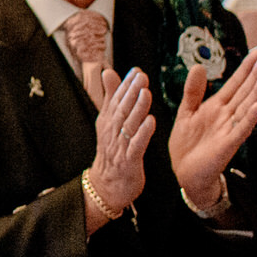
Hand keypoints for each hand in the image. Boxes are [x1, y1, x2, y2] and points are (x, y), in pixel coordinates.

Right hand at [87, 67, 156, 215]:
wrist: (107, 186)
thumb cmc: (112, 152)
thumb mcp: (108, 122)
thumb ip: (111, 97)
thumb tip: (109, 72)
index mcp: (108, 121)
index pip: (116, 99)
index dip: (125, 84)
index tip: (135, 70)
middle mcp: (113, 132)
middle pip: (121, 109)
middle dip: (131, 92)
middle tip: (141, 76)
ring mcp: (120, 147)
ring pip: (128, 125)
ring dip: (137, 109)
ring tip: (146, 93)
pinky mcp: (129, 161)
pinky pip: (136, 146)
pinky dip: (142, 134)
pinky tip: (150, 122)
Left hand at [167, 52, 256, 205]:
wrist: (184, 173)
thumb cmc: (187, 144)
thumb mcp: (186, 112)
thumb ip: (193, 91)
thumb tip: (198, 66)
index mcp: (217, 107)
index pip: (235, 84)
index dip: (245, 69)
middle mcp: (227, 116)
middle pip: (245, 92)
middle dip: (256, 75)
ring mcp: (229, 129)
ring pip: (247, 107)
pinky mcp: (228, 144)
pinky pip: (241, 130)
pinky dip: (250, 118)